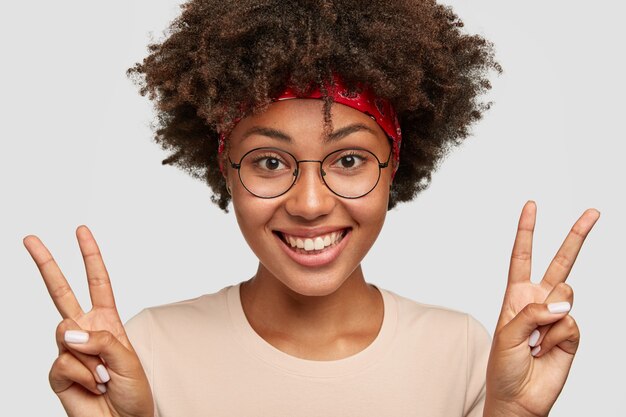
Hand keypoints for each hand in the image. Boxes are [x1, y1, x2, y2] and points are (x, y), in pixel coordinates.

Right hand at [23, 225, 153, 416]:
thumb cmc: (134, 391)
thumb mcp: (128, 358)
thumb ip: (101, 339)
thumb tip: (68, 332)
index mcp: (106, 320)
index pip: (97, 282)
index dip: (90, 256)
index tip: (81, 231)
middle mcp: (85, 330)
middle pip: (60, 291)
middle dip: (46, 263)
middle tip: (30, 239)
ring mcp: (69, 350)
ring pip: (65, 334)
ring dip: (91, 358)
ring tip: (103, 376)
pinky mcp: (58, 372)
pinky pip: (63, 362)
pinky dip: (82, 375)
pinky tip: (91, 386)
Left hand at [484, 201, 599, 416]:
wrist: (519, 398)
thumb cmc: (504, 366)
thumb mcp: (506, 334)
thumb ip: (532, 312)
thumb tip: (563, 302)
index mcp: (517, 295)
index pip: (522, 256)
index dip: (526, 231)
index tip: (531, 206)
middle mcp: (539, 301)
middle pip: (560, 263)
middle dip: (576, 236)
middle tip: (592, 212)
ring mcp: (557, 316)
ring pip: (566, 294)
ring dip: (548, 317)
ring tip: (536, 340)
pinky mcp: (572, 334)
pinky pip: (571, 323)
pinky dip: (557, 336)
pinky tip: (547, 350)